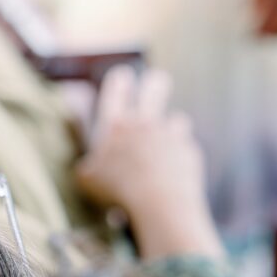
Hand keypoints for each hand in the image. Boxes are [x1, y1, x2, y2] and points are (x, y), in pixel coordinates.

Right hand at [76, 66, 205, 216]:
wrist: (161, 203)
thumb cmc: (118, 191)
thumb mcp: (87, 180)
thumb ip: (86, 167)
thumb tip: (86, 167)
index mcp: (115, 126)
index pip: (115, 92)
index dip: (118, 80)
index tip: (122, 73)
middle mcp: (144, 124)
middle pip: (154, 89)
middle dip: (155, 83)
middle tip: (157, 81)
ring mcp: (171, 135)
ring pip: (177, 118)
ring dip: (171, 126)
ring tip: (166, 140)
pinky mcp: (190, 151)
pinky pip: (187, 146)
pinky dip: (181, 154)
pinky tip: (174, 170)